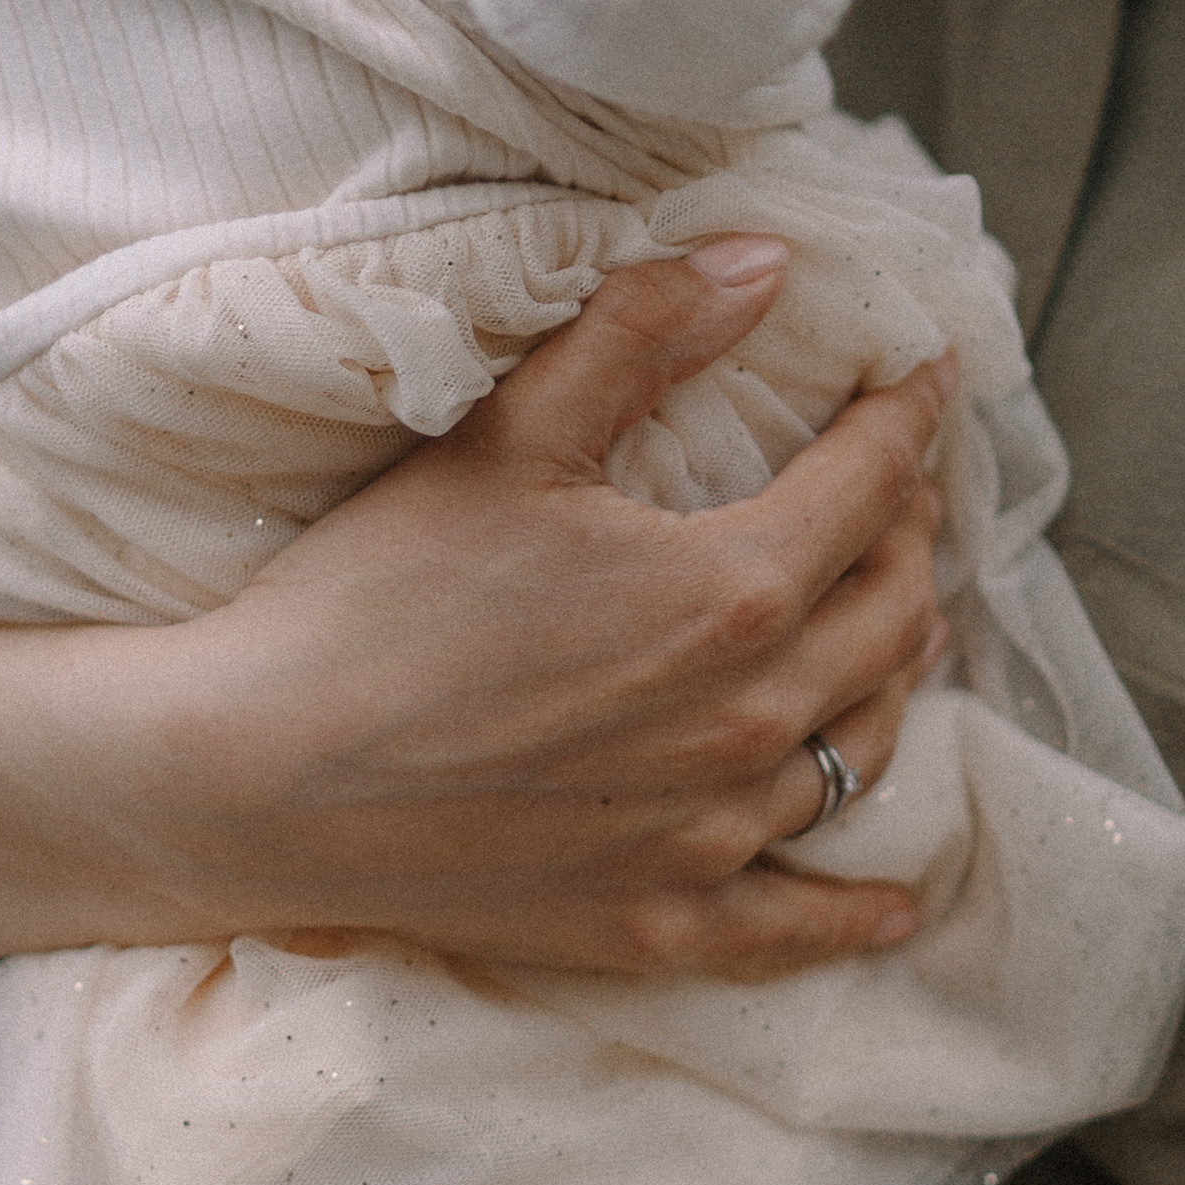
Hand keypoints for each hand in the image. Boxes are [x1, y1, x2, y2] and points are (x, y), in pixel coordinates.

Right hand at [0, 239, 948, 978]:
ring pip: (862, 750)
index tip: (927, 379)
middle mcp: (747, 723)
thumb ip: (642, 335)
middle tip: (898, 492)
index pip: (868, 489)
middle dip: (910, 538)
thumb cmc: (374, 599)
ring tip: (896, 631)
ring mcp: (710, 837)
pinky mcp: (659, 924)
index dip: (905, 420)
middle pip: (891, 618)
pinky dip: (858, 908)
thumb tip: (763, 260)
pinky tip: (897, 903)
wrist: (257, 779)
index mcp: (728, 592)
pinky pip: (798, 921)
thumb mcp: (506, 436)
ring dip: (895, 678)